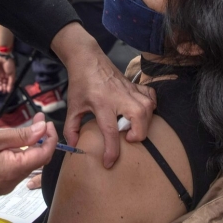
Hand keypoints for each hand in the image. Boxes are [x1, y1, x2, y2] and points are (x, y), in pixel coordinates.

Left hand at [0, 54, 16, 92]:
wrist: (3, 56)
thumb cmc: (9, 65)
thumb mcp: (12, 74)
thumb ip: (11, 82)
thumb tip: (10, 91)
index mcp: (10, 75)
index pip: (8, 83)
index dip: (7, 88)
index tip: (7, 92)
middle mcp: (4, 75)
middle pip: (3, 83)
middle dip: (3, 87)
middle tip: (3, 91)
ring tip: (0, 88)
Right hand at [0, 114, 57, 195]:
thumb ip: (21, 135)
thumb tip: (43, 128)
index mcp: (14, 170)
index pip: (44, 155)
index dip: (50, 138)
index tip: (47, 121)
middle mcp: (13, 183)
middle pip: (37, 161)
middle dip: (40, 140)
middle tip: (37, 120)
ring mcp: (5, 187)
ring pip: (26, 165)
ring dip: (29, 147)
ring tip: (24, 129)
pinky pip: (14, 170)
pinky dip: (18, 156)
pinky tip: (10, 144)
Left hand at [51, 24, 155, 167]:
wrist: (88, 59)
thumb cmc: (80, 83)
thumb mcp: (73, 106)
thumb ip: (72, 127)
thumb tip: (73, 145)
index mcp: (102, 103)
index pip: (111, 132)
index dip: (112, 151)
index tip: (109, 162)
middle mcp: (119, 97)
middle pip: (139, 119)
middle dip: (137, 135)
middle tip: (127, 138)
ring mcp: (130, 90)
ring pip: (148, 109)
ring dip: (145, 123)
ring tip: (134, 127)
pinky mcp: (136, 85)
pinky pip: (151, 97)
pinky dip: (151, 106)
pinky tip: (142, 112)